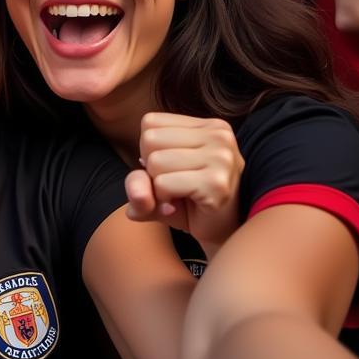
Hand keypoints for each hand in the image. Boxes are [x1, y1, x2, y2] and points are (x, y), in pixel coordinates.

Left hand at [126, 112, 243, 257]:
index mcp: (209, 125)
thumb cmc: (189, 203)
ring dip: (158, 187)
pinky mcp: (216, 183)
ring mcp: (221, 158)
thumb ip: (136, 183)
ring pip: (155, 162)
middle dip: (152, 168)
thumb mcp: (155, 183)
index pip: (150, 122)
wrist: (222, 235)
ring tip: (181, 194)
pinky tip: (186, 204)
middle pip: (149, 139)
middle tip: (177, 184)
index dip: (149, 150)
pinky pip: (163, 184)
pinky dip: (163, 199)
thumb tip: (138, 193)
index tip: (172, 167)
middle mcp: (219, 135)